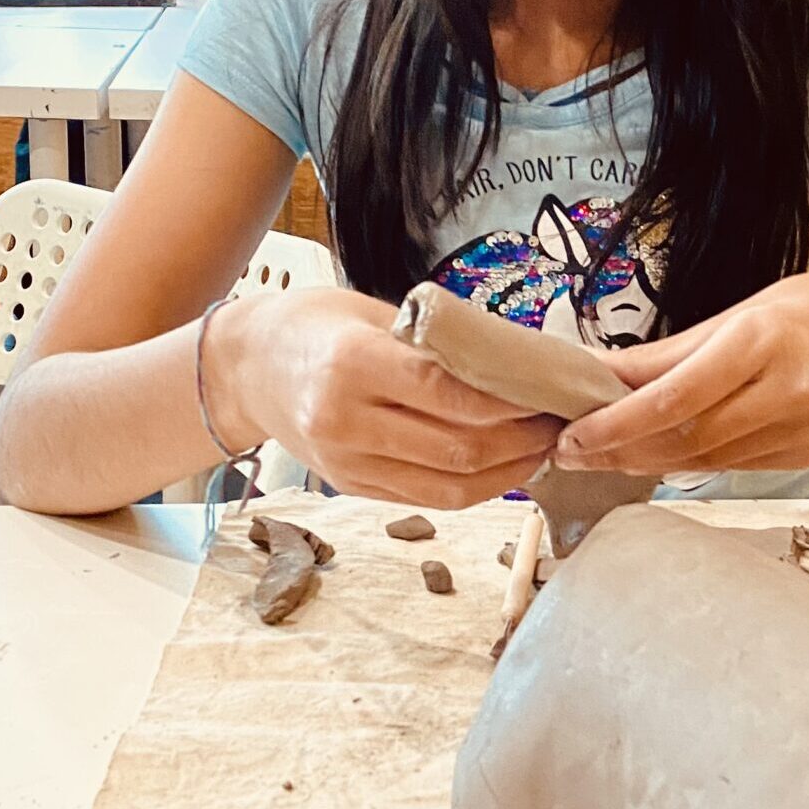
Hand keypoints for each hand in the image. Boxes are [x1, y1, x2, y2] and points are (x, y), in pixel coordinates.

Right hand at [206, 287, 561, 508]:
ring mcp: (346, 463)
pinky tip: (507, 465)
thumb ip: (439, 340)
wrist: (246, 368)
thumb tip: (522, 357)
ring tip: (545, 446)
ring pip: (450, 484)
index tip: (551, 389)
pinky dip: (478, 486)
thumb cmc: (315, 326)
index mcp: (352, 365)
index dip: (510, 399)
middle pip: (458, 446)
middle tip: (562, 419)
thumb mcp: (373, 312)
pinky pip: (429, 497)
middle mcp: (345, 421)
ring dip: (510, 470)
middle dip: (523, 438)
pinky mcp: (352, 488)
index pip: (449, 391)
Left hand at [555, 274, 808, 473]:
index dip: (616, 423)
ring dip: (644, 460)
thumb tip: (600, 372)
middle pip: (684, 437)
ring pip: (703, 460)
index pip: (674, 396)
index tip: (572, 434)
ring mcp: (800, 430)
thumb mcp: (744, 312)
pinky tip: (655, 455)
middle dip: (618, 449)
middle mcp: (785, 389)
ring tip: (599, 455)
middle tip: (568, 452)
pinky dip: (687, 462)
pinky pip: (731, 465)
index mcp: (761, 340)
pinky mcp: (806, 458)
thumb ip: (672, 351)